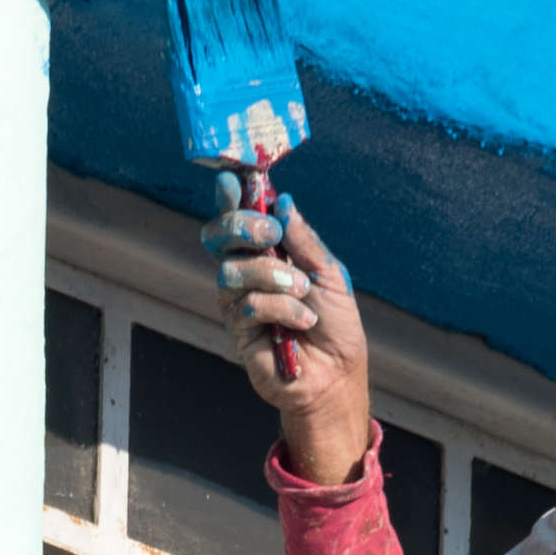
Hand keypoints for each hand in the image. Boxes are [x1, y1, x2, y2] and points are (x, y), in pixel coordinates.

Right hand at [206, 196, 373, 483]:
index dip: (231, 199)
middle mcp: (247, 273)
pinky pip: (247, 306)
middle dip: (243, 229)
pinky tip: (301, 321)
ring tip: (302, 292)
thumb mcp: (329, 273)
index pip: (240, 219)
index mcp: (268, 254)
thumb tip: (283, 203)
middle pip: (219, 238)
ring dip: (272, 277)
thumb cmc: (336, 324)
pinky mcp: (238, 332)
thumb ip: (303, 241)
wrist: (337, 374)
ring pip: (232, 272)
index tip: (233, 181)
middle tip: (271, 236)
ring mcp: (238, 302)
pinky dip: (280, 309)